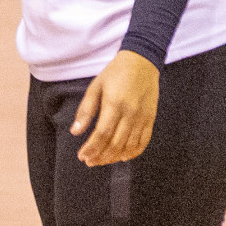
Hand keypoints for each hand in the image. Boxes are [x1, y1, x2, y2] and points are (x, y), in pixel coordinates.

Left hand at [72, 50, 159, 166]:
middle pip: (116, 143)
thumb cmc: (114, 73)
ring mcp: (143, 117)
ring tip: (101, 161)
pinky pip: (144, 141)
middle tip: (89, 162)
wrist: (141, 63)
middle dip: (101, 156)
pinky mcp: (151, 119)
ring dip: (115, 157)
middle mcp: (130, 113)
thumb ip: (85, 110)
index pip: (102, 134)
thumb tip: (75, 132)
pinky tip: (123, 157)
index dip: (92, 148)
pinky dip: (134, 152)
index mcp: (114, 104)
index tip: (82, 156)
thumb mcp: (95, 87)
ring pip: (129, 145)